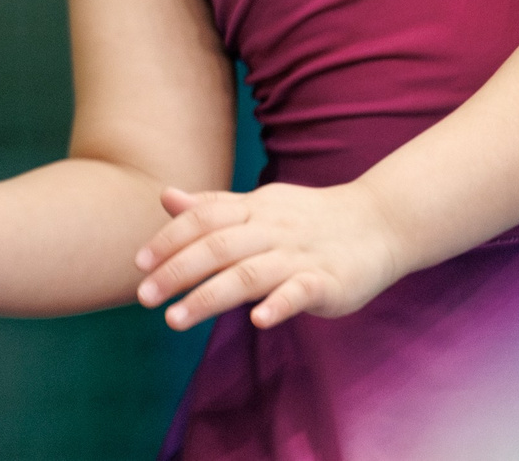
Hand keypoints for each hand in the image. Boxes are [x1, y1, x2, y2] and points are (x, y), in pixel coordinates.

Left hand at [132, 182, 403, 331]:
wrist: (380, 222)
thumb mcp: (260, 206)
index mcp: (254, 210)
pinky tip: (258, 321)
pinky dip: (279, 304)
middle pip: (218, 246)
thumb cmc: (309, 219)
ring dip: (209, 295)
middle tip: (143, 298)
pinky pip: (301, 291)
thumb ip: (213, 207)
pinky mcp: (329, 281)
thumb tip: (166, 197)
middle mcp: (273, 229)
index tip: (138, 265)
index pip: (203, 219)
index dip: (169, 240)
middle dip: (177, 271)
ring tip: (176, 319)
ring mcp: (301, 256)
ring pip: (249, 273)